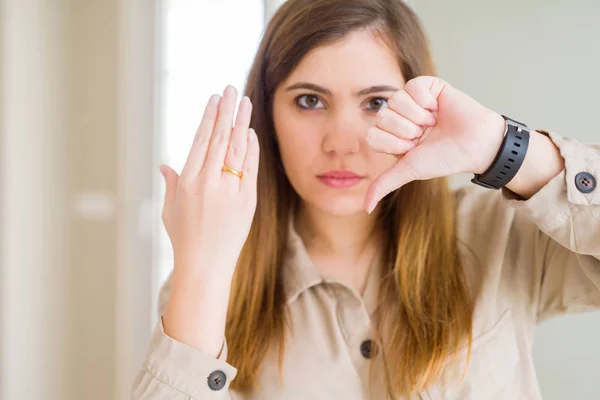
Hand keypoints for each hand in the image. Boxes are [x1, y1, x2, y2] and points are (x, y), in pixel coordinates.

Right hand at [159, 85, 259, 281]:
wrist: (205, 267)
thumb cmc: (184, 239)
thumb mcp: (170, 210)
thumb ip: (171, 183)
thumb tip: (165, 164)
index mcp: (188, 182)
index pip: (201, 141)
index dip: (209, 117)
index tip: (215, 99)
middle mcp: (209, 183)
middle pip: (220, 138)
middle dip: (227, 111)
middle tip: (232, 89)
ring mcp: (230, 192)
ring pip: (237, 149)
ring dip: (242, 123)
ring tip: (246, 102)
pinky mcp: (247, 202)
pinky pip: (251, 169)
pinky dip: (251, 150)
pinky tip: (251, 133)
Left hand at [364, 76, 505, 212]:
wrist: (475, 145)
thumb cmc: (444, 158)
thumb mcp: (410, 170)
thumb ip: (384, 184)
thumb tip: (367, 208)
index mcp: (390, 135)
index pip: (372, 135)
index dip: (394, 143)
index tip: (413, 148)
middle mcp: (397, 116)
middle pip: (383, 117)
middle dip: (408, 130)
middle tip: (426, 134)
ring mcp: (410, 99)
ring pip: (396, 100)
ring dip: (419, 116)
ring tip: (433, 121)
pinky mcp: (426, 85)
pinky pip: (412, 86)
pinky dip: (427, 100)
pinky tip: (438, 107)